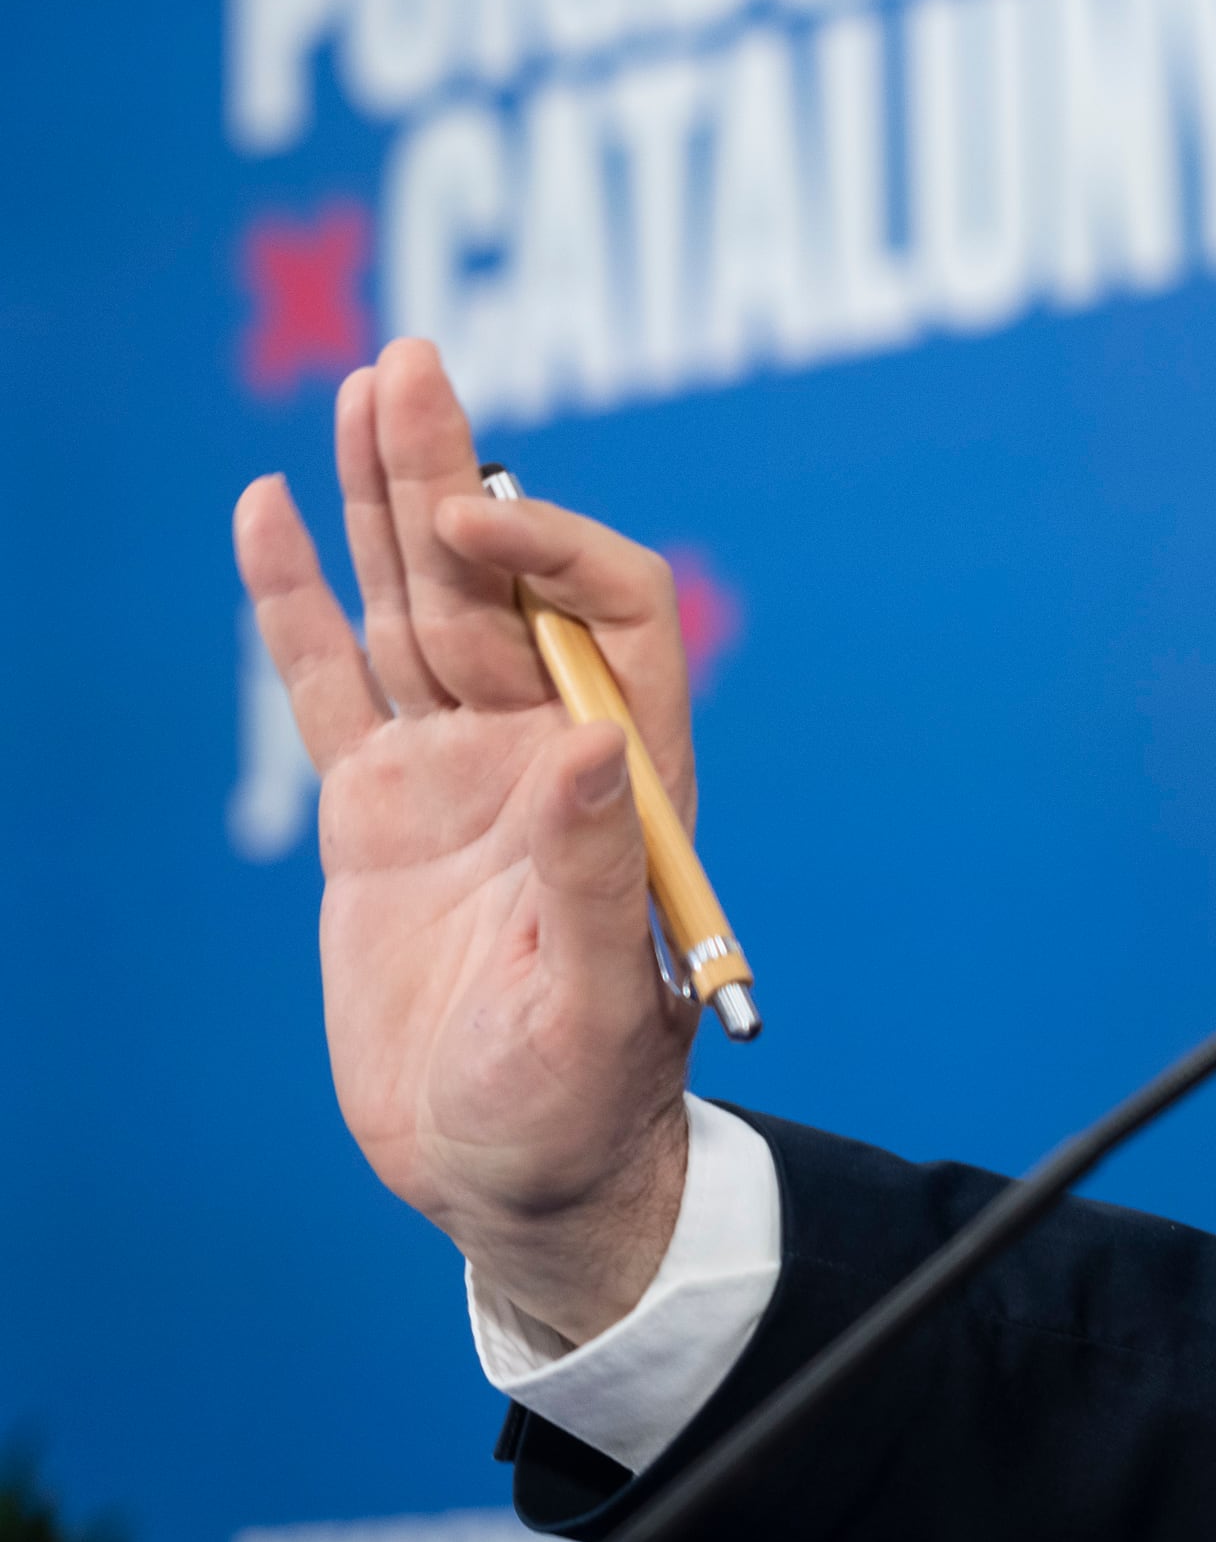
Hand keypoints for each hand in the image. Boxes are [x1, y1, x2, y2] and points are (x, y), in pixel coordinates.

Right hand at [234, 338, 701, 1342]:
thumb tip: (586, 745)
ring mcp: (458, 775)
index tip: (474, 524)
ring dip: (386, 503)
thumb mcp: (594, 1011)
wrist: (516, 1178)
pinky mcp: (378, 813)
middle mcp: (546, 756)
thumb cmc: (581, 1111)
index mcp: (624, 785)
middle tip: (411, 362)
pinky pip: (332, 683)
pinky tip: (267, 511)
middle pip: (499, 584)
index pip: (613, 616)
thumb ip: (586, 880)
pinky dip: (297, 602)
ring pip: (417, 607)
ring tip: (364, 385)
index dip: (556, 554)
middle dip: (452, 475)